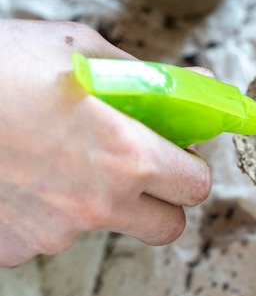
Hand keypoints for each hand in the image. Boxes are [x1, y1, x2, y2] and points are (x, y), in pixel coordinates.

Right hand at [0, 19, 210, 266]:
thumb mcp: (82, 51)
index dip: (192, 168)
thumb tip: (195, 82)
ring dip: (100, 201)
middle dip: (163, 200)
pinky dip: (48, 211)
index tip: (180, 154)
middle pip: (167, 226)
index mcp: (128, 156)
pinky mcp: (16, 244)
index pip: (197, 186)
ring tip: (65, 157)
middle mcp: (98, 204)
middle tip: (143, 170)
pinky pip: (50, 234)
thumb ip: (148, 78)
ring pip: (105, 227)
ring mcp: (55, 230)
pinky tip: (28, 174)